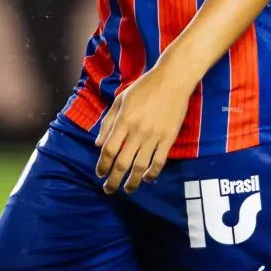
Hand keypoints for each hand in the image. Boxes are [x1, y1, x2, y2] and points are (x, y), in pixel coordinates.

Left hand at [95, 65, 193, 195]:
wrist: (172, 80)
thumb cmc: (144, 87)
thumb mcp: (121, 99)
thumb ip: (108, 121)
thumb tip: (98, 144)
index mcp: (124, 120)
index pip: (109, 150)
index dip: (103, 165)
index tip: (100, 173)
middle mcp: (137, 131)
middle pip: (122, 163)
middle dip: (113, 180)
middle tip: (109, 190)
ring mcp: (154, 136)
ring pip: (140, 167)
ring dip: (132, 182)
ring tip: (128, 189)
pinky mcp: (168, 138)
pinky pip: (159, 161)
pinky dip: (152, 173)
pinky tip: (147, 178)